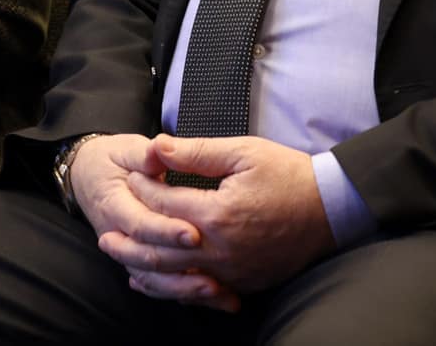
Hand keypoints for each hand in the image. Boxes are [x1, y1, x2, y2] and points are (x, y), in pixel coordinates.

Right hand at [64, 135, 211, 296]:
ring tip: (218, 292)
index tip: (195, 234)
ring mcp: (129, 253)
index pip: (140, 224)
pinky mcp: (141, 262)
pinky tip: (213, 298)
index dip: (167, 231)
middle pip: (147, 261)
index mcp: (115, 205)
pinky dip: (185, 294)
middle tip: (214, 277)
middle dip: (181, 271)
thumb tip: (160, 150)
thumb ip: (144, 154)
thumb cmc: (113, 161)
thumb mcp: (125, 149)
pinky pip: (160, 285)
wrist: (89, 176)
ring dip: (185, 289)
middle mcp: (119, 236)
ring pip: (153, 281)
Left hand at [99, 135, 337, 310]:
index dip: (142, 187)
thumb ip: (196, 152)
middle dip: (130, 239)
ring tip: (120, 259)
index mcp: (217, 215)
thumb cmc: (288, 175)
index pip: (164, 205)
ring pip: (176, 277)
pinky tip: (157, 280)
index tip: (129, 174)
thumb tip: (157, 146)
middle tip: (104, 233)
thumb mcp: (243, 152)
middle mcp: (221, 250)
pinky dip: (173, 286)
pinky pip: (200, 289)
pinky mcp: (243, 282)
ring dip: (144, 268)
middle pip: (160, 250)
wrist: (331, 209)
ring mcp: (232, 272)